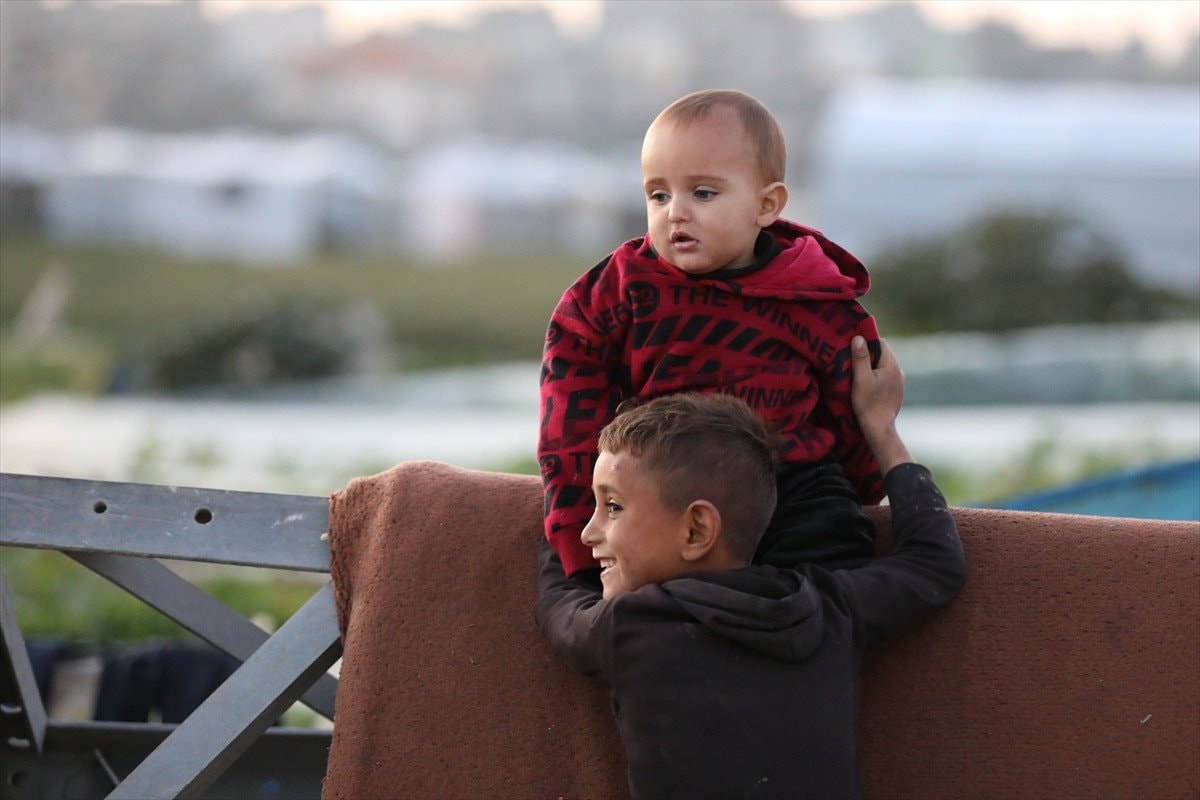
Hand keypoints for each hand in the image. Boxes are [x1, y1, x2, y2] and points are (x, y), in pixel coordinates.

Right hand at [850, 336, 911, 473]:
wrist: (879, 429)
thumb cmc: (868, 404)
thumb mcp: (861, 379)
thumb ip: (860, 357)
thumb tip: (858, 337)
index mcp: (892, 366)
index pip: (881, 343)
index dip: (867, 343)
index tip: (853, 348)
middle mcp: (900, 372)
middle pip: (882, 356)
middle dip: (868, 356)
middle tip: (851, 362)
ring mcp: (900, 384)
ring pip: (883, 368)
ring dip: (871, 369)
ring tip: (857, 376)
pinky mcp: (896, 393)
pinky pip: (885, 379)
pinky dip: (876, 379)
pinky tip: (866, 388)